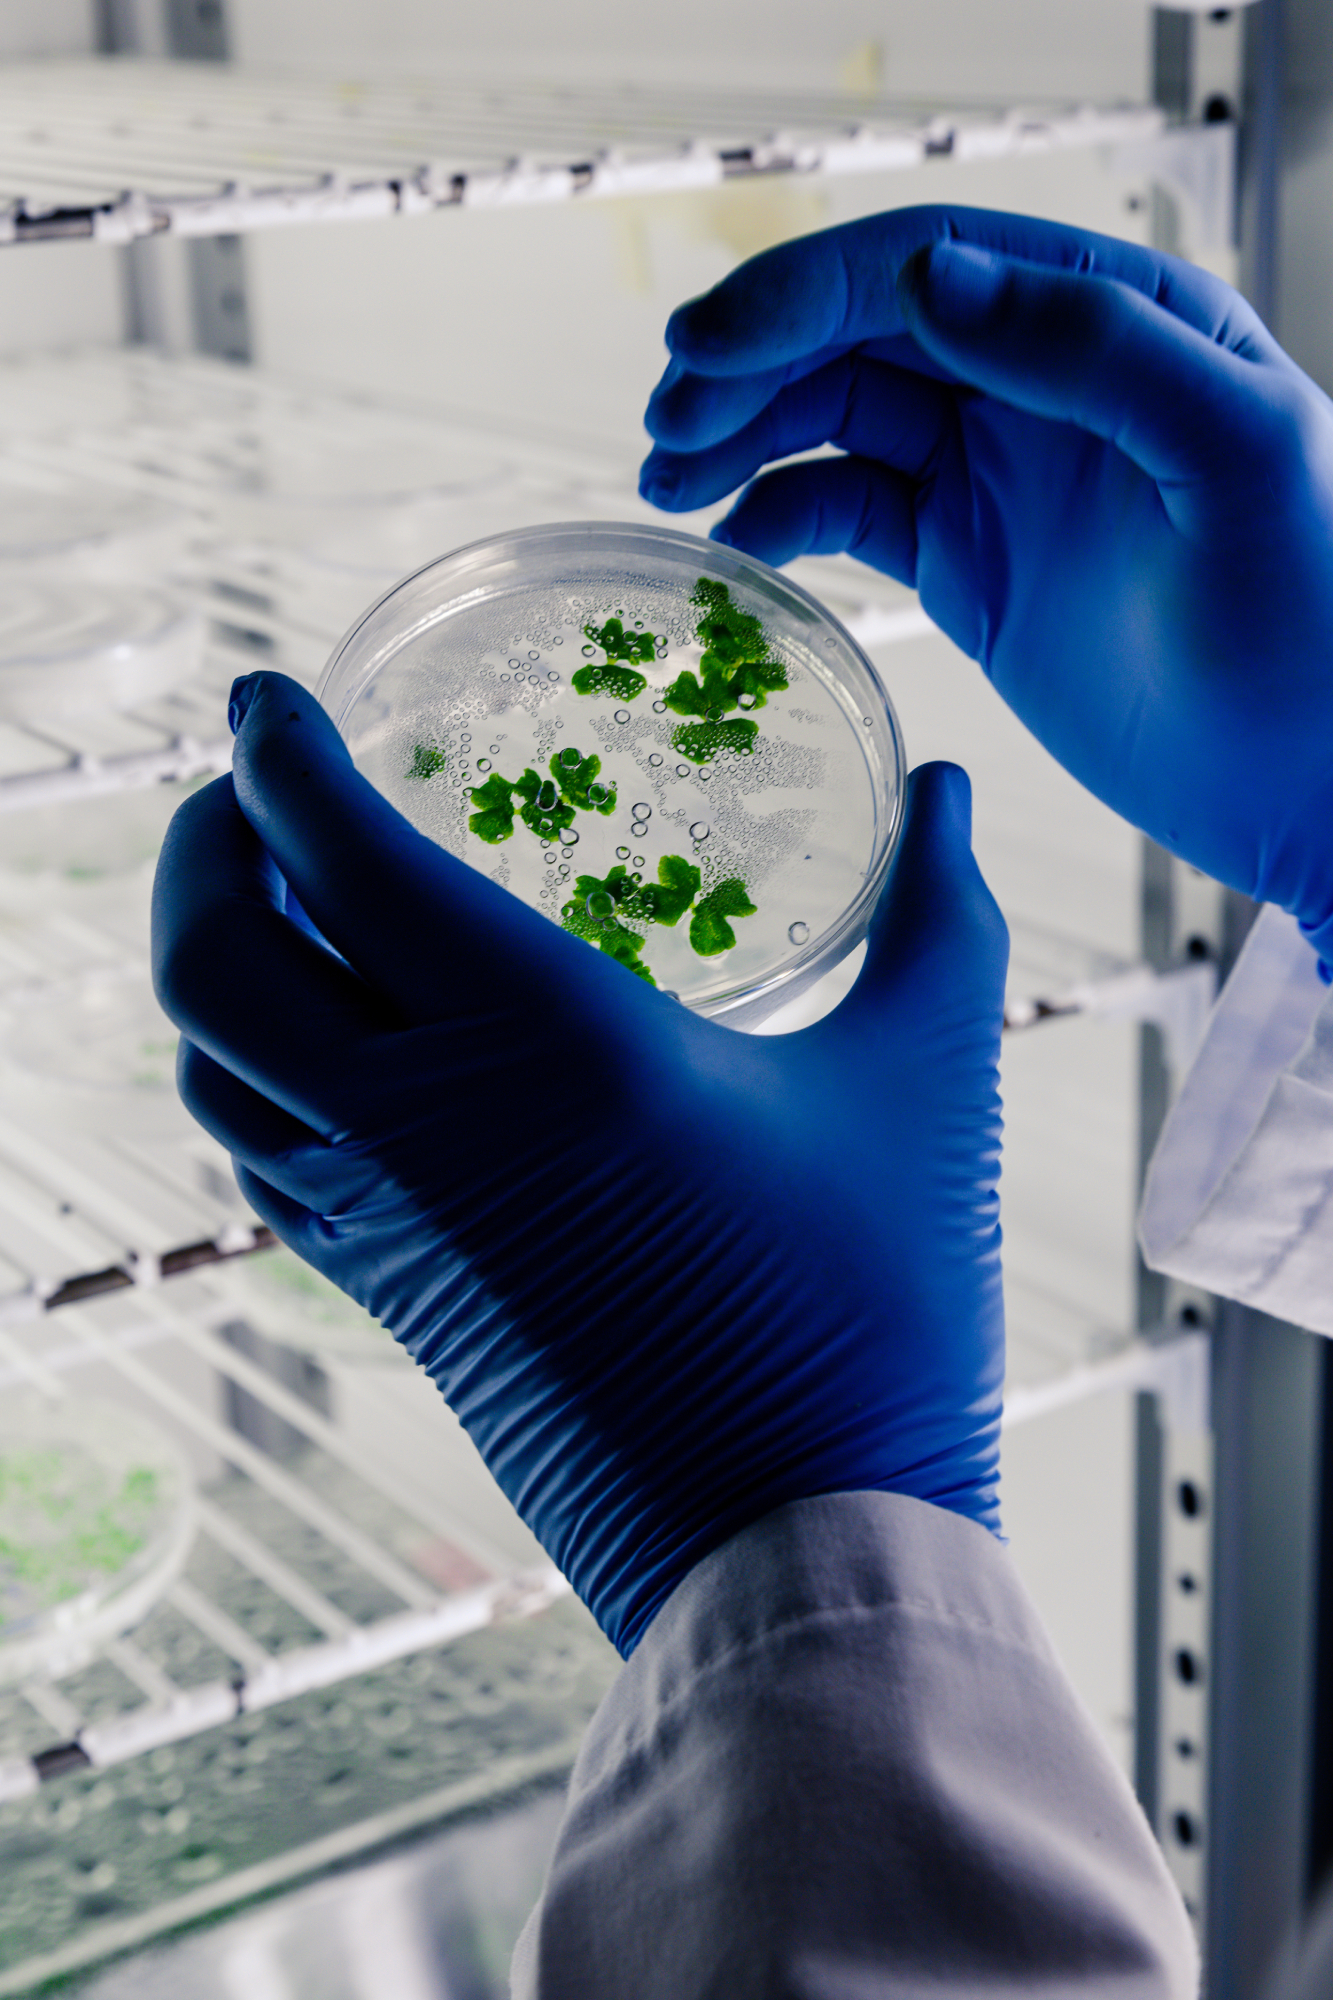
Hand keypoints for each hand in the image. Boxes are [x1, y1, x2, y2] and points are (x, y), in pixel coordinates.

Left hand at [152, 672, 1006, 1656]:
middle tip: (259, 788)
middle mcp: (429, 1121)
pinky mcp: (399, 1296)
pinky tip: (331, 1047)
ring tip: (280, 899)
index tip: (268, 693)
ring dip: (212, 961)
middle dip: (202, 848)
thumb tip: (947, 786)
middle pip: (211, 959)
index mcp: (545, 1038)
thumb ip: (938, 912)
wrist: (801, 1536)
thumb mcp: (926, 1081)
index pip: (336, 855)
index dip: (275, 753)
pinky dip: (250, 1072)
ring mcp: (394, 1221)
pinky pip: (262, 1157)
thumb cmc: (872, 1308)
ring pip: (213, 1066)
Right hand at [641, 206, 1332, 960]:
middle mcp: (1044, 379)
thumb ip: (1093, 350)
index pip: (935, 262)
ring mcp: (999, 473)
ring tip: (665, 481)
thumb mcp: (1231, 452)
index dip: (807, 292)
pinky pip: (851, 513)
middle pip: (863, 333)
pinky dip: (783, 517)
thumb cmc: (1307, 615)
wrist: (1305, 781)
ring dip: (745, 438)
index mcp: (1116, 318)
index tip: (709, 345)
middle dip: (752, 366)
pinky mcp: (968, 565)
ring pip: (839, 419)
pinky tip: (734, 546)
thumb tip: (928, 279)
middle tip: (667, 424)